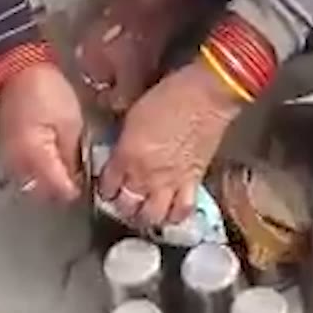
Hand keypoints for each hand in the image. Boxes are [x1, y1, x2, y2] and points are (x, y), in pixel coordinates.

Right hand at [0, 63, 84, 204]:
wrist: (17, 70)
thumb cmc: (49, 93)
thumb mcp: (71, 124)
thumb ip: (74, 156)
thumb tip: (78, 179)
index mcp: (35, 157)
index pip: (59, 190)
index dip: (77, 192)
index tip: (93, 187)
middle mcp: (17, 165)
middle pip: (42, 194)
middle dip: (62, 192)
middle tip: (82, 181)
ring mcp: (8, 160)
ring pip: (31, 186)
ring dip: (49, 185)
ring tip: (69, 173)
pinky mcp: (6, 153)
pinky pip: (22, 173)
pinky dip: (38, 174)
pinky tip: (53, 165)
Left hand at [100, 60, 239, 226]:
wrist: (206, 95)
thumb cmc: (169, 95)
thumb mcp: (134, 114)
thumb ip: (124, 140)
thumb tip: (119, 152)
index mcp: (126, 155)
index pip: (108, 185)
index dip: (106, 188)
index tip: (108, 185)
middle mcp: (145, 175)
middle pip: (127, 206)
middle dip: (123, 206)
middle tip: (125, 200)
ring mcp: (170, 182)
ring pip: (153, 217)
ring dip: (146, 217)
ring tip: (146, 211)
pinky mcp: (194, 182)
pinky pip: (183, 210)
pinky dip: (175, 216)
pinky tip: (171, 212)